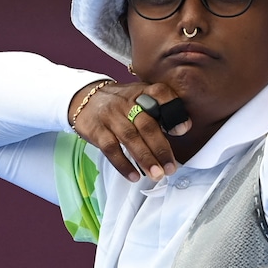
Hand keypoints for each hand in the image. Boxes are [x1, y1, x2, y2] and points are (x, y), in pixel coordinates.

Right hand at [68, 81, 191, 182]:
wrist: (84, 100)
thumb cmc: (121, 104)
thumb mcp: (140, 98)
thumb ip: (160, 110)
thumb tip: (182, 128)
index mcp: (142, 91)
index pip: (159, 92)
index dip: (172, 108)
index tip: (183, 130)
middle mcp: (127, 102)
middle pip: (146, 124)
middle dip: (161, 148)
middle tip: (172, 168)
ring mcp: (110, 116)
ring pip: (130, 138)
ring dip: (145, 159)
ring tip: (157, 174)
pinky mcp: (96, 130)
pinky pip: (110, 148)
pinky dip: (123, 164)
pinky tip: (134, 176)